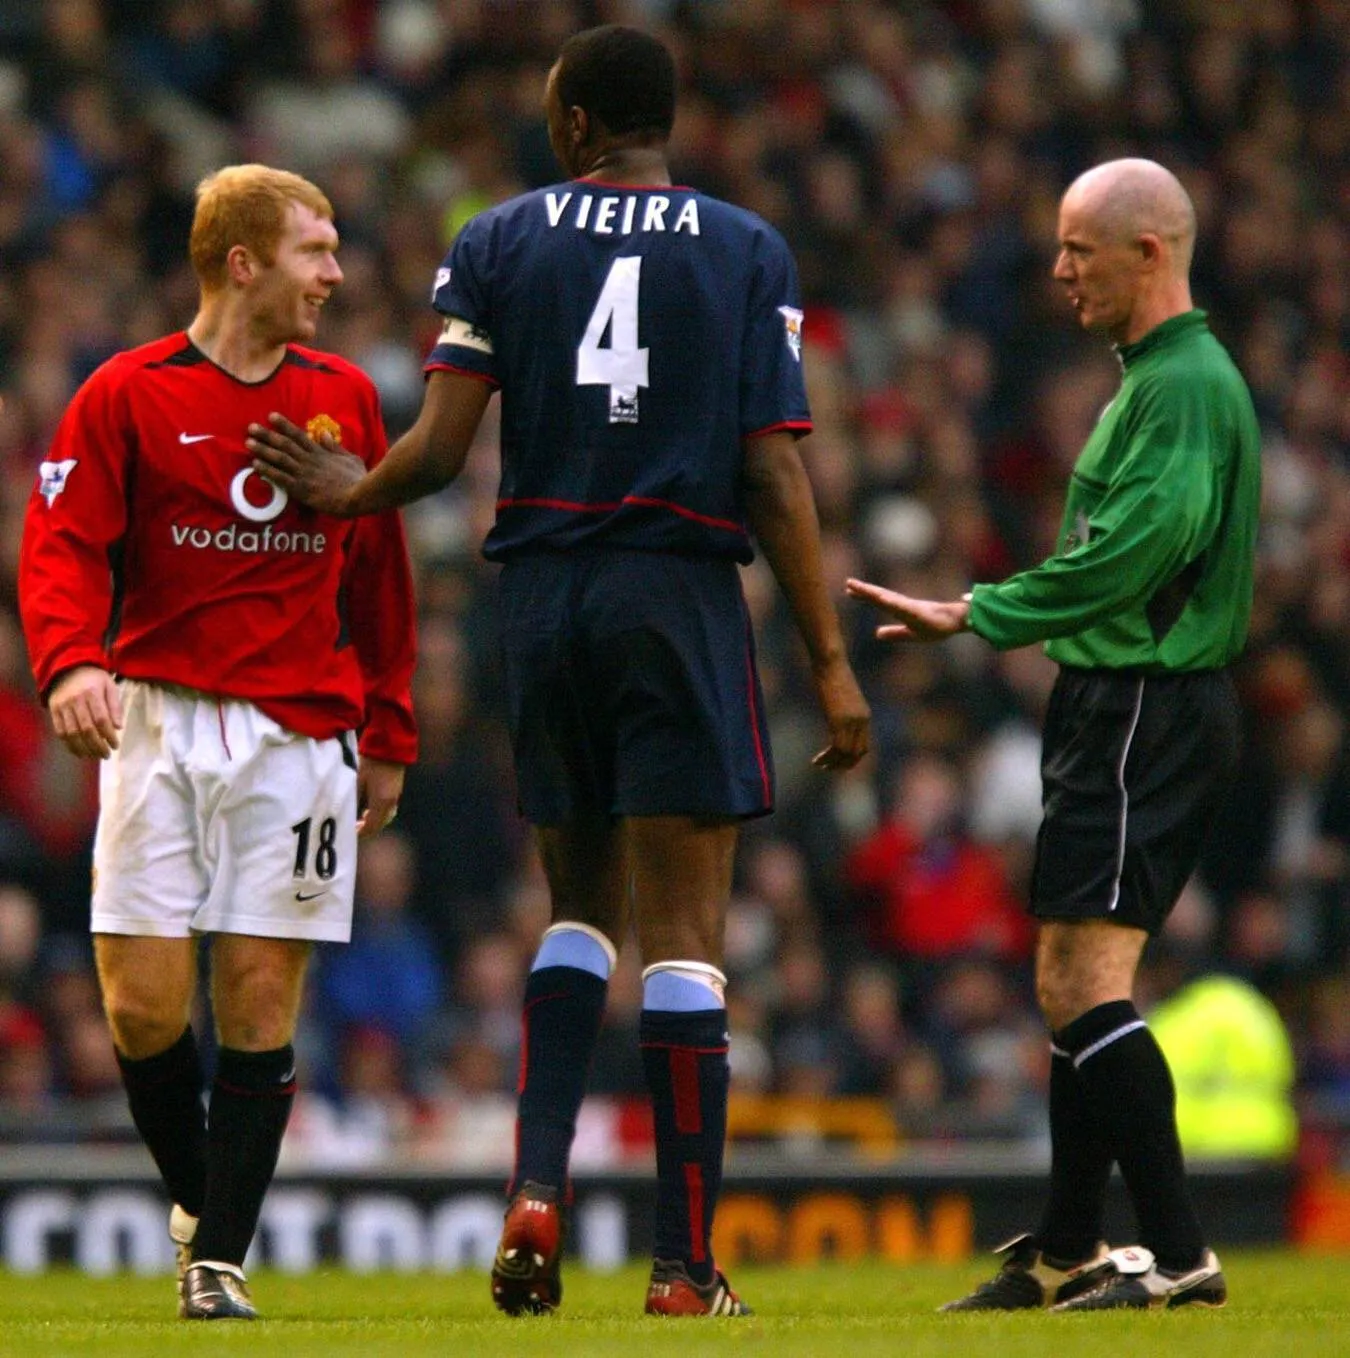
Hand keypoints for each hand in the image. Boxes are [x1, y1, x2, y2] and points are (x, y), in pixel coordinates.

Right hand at [48, 666, 121, 758]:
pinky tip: (79, 752)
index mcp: (92, 693)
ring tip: (95, 756)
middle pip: (86, 729)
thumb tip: (118, 727)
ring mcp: (62, 706)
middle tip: (106, 755)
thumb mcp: (110, 686)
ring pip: (72, 733)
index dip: (108, 735)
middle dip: (97, 746)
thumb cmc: (94, 678)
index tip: (115, 745)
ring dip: (84, 748)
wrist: (68, 667)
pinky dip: (69, 745)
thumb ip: (115, 706)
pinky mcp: (53, 710)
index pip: (101, 719)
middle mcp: (75, 700)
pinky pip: (60, 731)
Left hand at [247, 413, 365, 516]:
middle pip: (285, 444)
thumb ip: (335, 447)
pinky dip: (267, 470)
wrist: (358, 496)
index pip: (299, 435)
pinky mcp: (302, 489)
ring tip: (248, 442)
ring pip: (279, 458)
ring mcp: (304, 473)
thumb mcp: (351, 458)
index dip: (284, 425)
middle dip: (267, 434)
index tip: (271, 416)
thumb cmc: (359, 479)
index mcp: (321, 453)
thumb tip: (324, 434)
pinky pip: (280, 477)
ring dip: (263, 449)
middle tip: (251, 427)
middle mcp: (310, 460)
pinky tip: (255, 464)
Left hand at [356, 757, 404, 837]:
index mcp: (382, 801)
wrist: (389, 744)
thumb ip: (354, 799)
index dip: (361, 833)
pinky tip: (369, 809)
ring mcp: (396, 796)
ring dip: (374, 822)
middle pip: (380, 824)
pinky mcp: (396, 790)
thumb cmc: (371, 761)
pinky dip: (379, 814)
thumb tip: (348, 813)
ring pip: (386, 817)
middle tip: (353, 830)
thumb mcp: (358, 780)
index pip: (372, 826)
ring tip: (360, 820)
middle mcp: (391, 802)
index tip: (349, 834)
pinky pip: (388, 809)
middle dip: (368, 829)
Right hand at [809, 657, 870, 769]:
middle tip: (827, 769)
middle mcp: (862, 720)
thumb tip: (835, 717)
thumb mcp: (841, 696)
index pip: (863, 747)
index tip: (836, 762)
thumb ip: (842, 711)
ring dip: (832, 764)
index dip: (851, 759)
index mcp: (865, 715)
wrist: (830, 662)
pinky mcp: (839, 720)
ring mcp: (852, 721)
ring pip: (847, 754)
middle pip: (858, 754)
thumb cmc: (832, 674)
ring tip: (818, 765)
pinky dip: (827, 757)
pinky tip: (816, 759)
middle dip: (843, 765)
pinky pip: (837, 747)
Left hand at [845, 578, 969, 641]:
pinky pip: (903, 607)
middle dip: (864, 590)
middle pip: (880, 596)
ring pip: (888, 598)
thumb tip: (876, 634)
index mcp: (901, 609)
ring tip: (859, 587)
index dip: (864, 595)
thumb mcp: (910, 633)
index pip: (879, 600)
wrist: (957, 622)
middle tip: (847, 582)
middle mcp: (903, 605)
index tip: (848, 590)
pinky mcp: (919, 611)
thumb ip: (894, 633)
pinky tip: (881, 598)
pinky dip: (891, 602)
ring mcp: (911, 607)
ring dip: (873, 593)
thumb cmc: (937, 626)